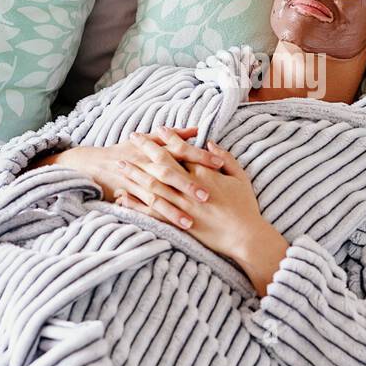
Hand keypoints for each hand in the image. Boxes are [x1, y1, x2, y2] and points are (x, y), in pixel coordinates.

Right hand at [32, 127, 223, 220]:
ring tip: (191, 221)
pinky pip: (144, 210)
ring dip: (172, 210)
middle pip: (170, 174)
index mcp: (153, 149)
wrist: (94, 164)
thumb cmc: (127, 150)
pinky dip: (157, 218)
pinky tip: (169, 229)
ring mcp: (136, 183)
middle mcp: (145, 165)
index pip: (181, 151)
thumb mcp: (148, 139)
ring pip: (156, 196)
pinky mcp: (129, 198)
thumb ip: (174, 136)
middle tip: (208, 195)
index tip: (220, 164)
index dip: (199, 157)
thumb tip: (198, 130)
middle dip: (188, 185)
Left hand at [116, 141, 288, 295]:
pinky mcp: (176, 223)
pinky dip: (135, 203)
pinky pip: (150, 211)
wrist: (243, 236)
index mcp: (203, 173)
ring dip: (134, 174)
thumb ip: (225, 158)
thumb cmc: (244, 206)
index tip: (158, 129)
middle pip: (161, 164)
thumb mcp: (240, 177)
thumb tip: (210, 144)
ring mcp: (180, 206)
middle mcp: (188, 187)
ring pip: (151, 186)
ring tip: (120, 164)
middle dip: (145, 150)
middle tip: (132, 137)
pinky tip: (122, 197)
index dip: (169, 138)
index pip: (181, 150)